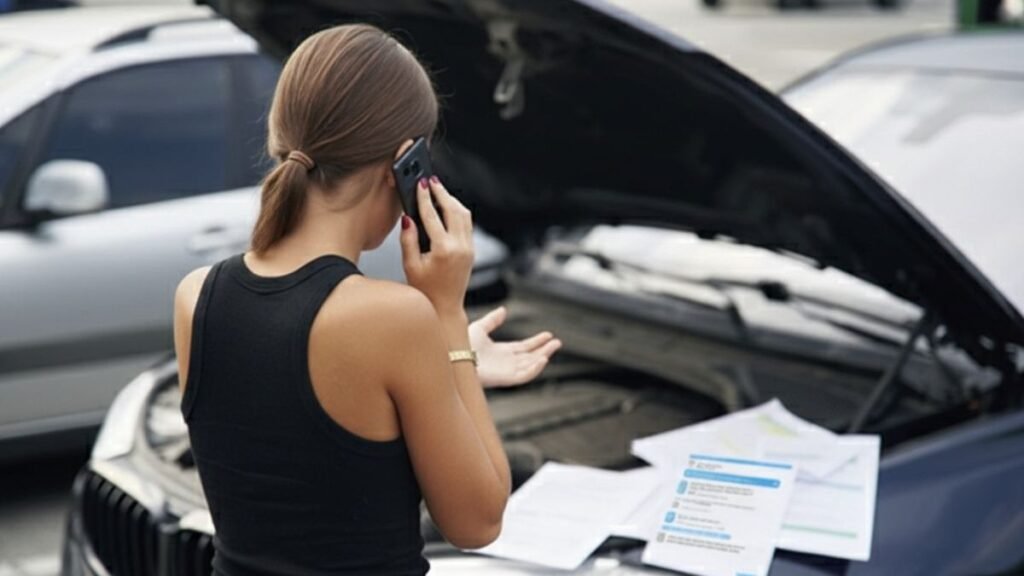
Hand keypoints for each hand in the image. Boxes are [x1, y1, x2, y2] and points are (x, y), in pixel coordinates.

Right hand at [400, 176, 473, 317]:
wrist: (445, 308)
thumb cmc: (425, 291)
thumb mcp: (410, 265)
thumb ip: (408, 240)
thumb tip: (408, 218)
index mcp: (443, 250)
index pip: (433, 216)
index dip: (424, 198)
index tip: (420, 184)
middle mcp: (460, 247)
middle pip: (453, 210)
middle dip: (441, 192)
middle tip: (431, 180)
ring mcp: (469, 248)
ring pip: (464, 214)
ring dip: (451, 200)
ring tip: (439, 190)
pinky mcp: (471, 250)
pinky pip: (467, 224)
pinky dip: (458, 212)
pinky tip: (448, 207)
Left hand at [469, 306, 561, 387]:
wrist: (455, 356)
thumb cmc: (462, 345)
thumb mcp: (479, 328)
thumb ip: (492, 320)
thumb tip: (504, 310)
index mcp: (501, 352)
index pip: (524, 347)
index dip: (536, 342)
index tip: (548, 335)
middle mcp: (506, 363)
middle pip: (530, 357)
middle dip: (545, 350)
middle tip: (557, 342)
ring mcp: (506, 371)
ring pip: (530, 366)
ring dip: (543, 357)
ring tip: (554, 347)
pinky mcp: (505, 379)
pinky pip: (523, 376)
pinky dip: (534, 370)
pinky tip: (543, 359)